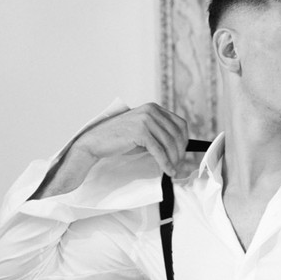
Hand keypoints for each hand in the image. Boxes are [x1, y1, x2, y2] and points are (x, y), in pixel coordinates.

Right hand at [71, 102, 189, 176]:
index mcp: (154, 108)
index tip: (183, 153)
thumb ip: (159, 132)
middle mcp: (151, 111)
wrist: (96, 141)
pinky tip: (168, 171)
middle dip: (180, 152)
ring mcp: (145, 120)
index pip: (180, 124)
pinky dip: (166, 163)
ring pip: (169, 143)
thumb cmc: (120, 139)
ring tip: (173, 169)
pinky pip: (159, 151)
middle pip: (177, 134)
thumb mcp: (143, 130)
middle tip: (179, 165)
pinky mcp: (140, 132)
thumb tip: (180, 146)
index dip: (185, 140)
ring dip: (174, 159)